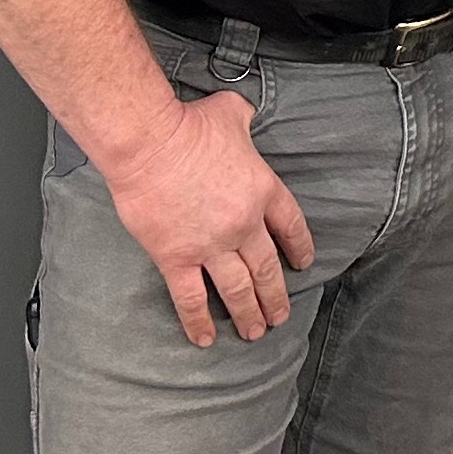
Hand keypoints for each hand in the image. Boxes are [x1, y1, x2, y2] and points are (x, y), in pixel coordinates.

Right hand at [103, 89, 316, 346]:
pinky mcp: (176, 258)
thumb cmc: (189, 125)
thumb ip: (244, 119)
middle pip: (266, 267)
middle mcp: (243, 224)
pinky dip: (199, 322)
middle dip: (275, 295)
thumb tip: (244, 114)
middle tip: (280, 316)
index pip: (290, 226)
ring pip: (237, 289)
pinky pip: (191, 299)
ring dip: (249, 313)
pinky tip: (206, 339)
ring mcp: (210, 246)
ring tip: (256, 332)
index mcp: (262, 190)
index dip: (299, 247)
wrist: (149, 143)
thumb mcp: (231, 114)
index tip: (303, 264)